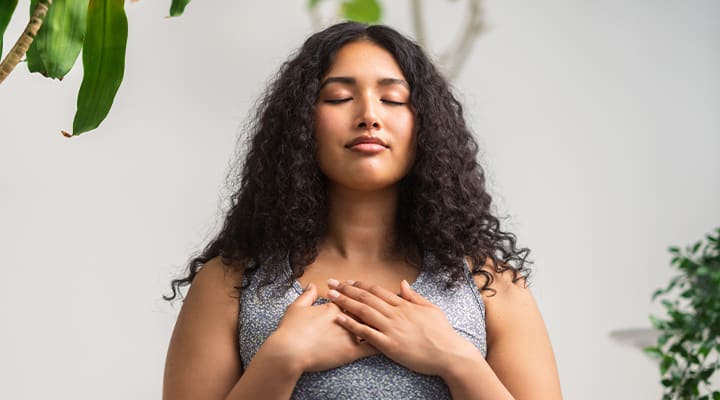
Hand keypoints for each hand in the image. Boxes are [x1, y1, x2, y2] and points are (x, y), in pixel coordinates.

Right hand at [267, 283, 379, 372]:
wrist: (289, 351)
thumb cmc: (290, 330)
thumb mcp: (296, 308)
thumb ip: (307, 296)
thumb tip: (313, 285)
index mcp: (334, 307)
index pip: (352, 298)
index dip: (359, 296)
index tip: (365, 294)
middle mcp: (345, 318)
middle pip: (366, 309)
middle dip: (376, 307)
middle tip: (386, 305)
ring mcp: (350, 335)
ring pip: (372, 326)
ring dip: (382, 324)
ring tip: (393, 321)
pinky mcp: (351, 351)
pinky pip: (371, 346)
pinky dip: (382, 343)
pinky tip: (390, 341)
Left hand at [327, 279, 478, 376]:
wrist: (449, 354)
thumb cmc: (442, 333)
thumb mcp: (431, 309)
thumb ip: (414, 296)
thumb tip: (402, 283)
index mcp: (404, 305)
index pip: (378, 291)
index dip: (361, 285)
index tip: (348, 281)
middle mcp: (396, 314)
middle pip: (366, 298)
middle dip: (347, 289)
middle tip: (332, 283)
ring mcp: (392, 329)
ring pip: (363, 311)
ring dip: (345, 302)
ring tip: (330, 296)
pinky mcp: (389, 345)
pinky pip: (366, 333)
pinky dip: (351, 324)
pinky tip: (338, 318)